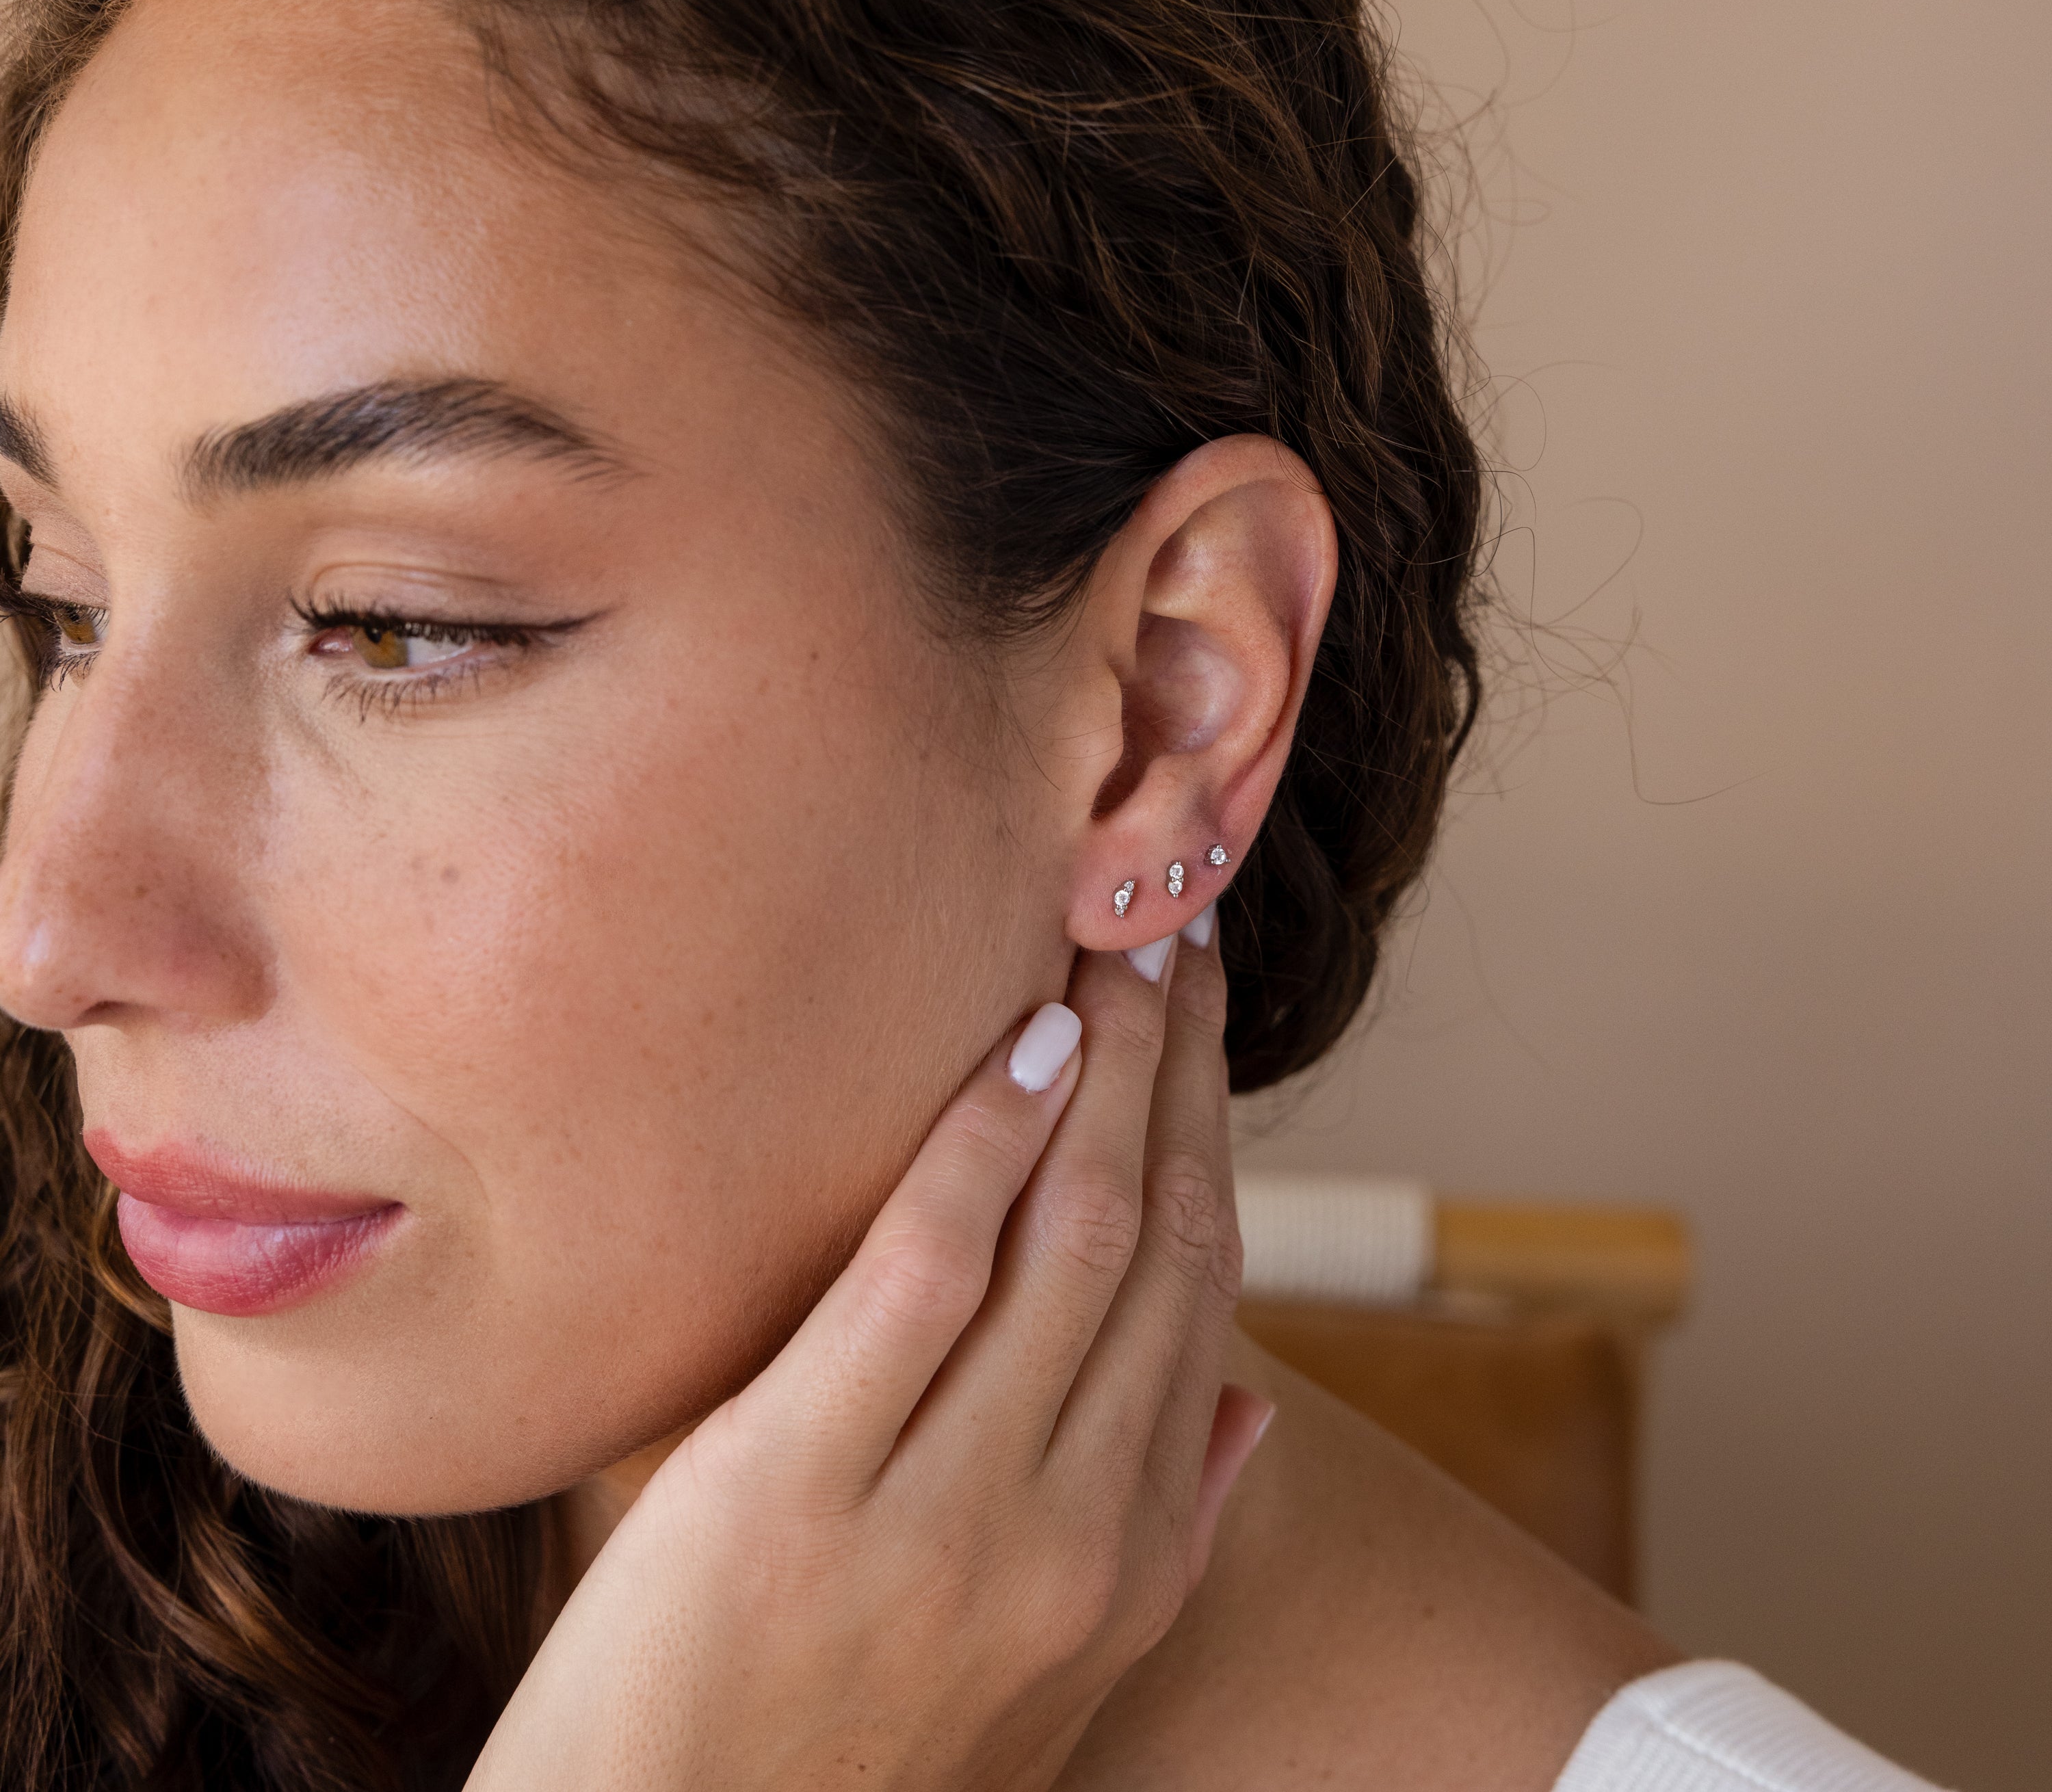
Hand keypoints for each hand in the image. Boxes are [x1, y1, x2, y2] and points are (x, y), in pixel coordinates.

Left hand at [465, 919, 1268, 1791]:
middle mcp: (1070, 1537)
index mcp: (1132, 1569)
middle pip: (1156, 1240)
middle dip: (1178, 1071)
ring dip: (1105, 1071)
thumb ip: (1164, 1538)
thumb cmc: (848, 1765)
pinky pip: (925, 1272)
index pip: (1205, 1300)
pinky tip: (1020, 1047)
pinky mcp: (798, 1489)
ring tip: (1113, 949)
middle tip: (1176, 934)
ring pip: (1069, 1237)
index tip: (1206, 1028)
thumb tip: (1251, 1407)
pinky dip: (983, 1144)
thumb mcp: (1051, 1685)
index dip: (1215, 1139)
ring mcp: (942, 1519)